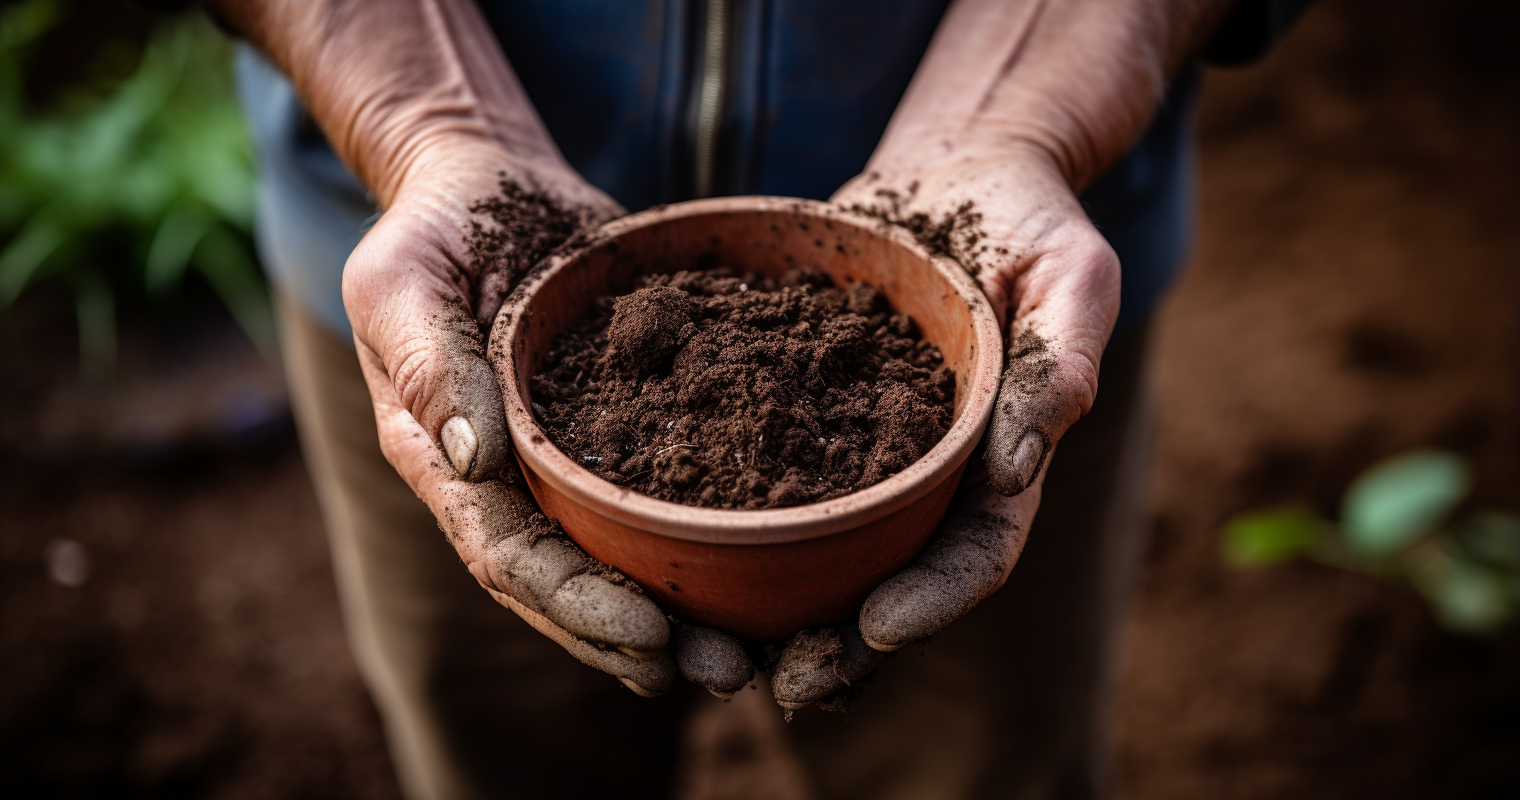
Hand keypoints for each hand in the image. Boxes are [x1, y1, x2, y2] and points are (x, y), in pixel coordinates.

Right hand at [344, 143, 754, 696]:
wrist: (486, 182)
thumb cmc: (434, 227)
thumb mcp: (405, 281)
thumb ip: (428, 363)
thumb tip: (472, 459)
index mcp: (441, 461)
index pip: (508, 555)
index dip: (576, 604)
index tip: (650, 638)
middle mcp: (502, 481)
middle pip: (567, 583)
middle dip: (641, 638)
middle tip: (726, 674)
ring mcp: (558, 461)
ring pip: (616, 556)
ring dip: (681, 612)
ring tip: (754, 653)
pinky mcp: (614, 428)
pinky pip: (655, 494)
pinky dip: (700, 538)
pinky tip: (767, 568)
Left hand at [767, 145, 1120, 708]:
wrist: (961, 167)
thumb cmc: (1032, 220)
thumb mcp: (1072, 278)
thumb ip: (1061, 367)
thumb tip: (1018, 472)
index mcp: (1004, 457)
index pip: (977, 551)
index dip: (933, 598)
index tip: (876, 628)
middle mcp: (933, 470)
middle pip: (892, 573)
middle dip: (842, 639)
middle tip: (784, 681)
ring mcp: (869, 444)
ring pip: (826, 544)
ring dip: (778, 604)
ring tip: (719, 646)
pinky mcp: (811, 406)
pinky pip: (771, 467)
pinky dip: (732, 512)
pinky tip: (674, 538)